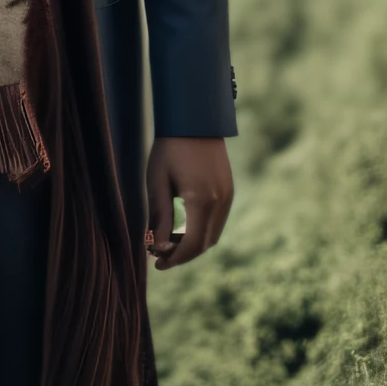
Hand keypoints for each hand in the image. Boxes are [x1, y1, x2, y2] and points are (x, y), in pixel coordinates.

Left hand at [145, 136, 232, 270]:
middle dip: (184, 255)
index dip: (176, 259)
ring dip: (193, 244)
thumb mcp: (157, 182)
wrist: (194, 121)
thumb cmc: (169, 148)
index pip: (193, 245)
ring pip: (213, 234)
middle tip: (160, 256)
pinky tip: (183, 227)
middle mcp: (220, 202)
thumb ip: (160, 217)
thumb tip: (159, 247)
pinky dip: (202, 230)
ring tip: (169, 242)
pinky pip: (218, 220)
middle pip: (205, 243)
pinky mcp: (229, 190)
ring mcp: (227, 196)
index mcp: (201, 201)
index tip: (157, 265)